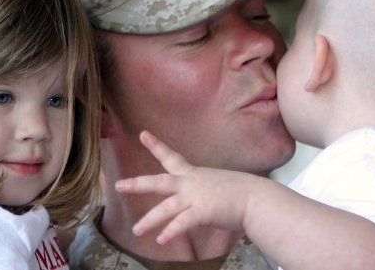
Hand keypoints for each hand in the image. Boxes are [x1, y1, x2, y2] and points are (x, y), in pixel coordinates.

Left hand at [115, 130, 256, 243]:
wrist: (256, 198)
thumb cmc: (240, 192)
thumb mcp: (216, 184)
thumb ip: (202, 191)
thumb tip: (199, 199)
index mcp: (194, 174)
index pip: (171, 157)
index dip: (156, 146)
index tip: (143, 134)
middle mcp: (191, 183)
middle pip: (159, 182)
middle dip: (137, 184)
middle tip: (118, 186)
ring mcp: (195, 197)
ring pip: (166, 208)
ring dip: (150, 220)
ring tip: (137, 231)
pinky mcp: (202, 211)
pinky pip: (182, 223)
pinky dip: (171, 231)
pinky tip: (161, 240)